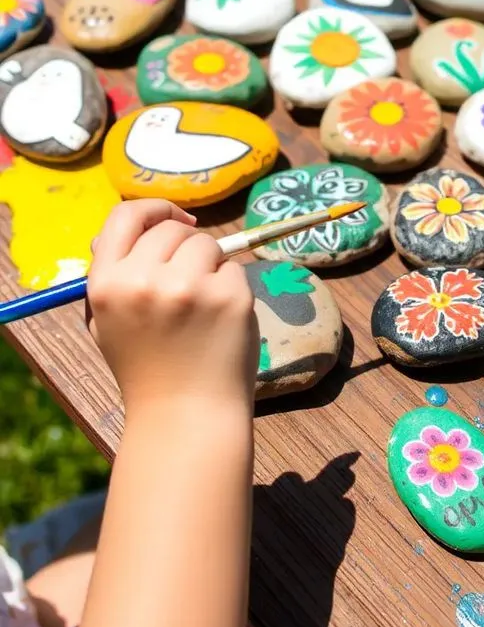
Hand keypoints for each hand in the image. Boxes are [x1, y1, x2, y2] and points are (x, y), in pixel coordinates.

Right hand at [86, 199, 258, 413]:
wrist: (184, 417)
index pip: (124, 216)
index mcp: (106, 284)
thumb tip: (119, 230)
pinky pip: (234, 270)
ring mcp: (189, 287)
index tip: (174, 219)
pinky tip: (220, 323)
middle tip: (188, 285)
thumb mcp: (107, 323)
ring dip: (211, 268)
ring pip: (208, 246)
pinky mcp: (229, 297)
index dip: (152, 209)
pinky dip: (232, 289)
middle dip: (185, 249)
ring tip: (202, 308)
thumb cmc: (146, 368)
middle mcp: (143, 281)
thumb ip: (112, 275)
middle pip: (173, 229)